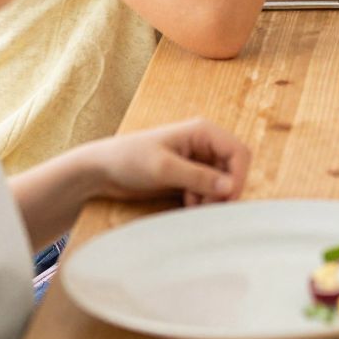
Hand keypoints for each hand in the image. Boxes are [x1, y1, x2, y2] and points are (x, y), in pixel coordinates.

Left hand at [83, 118, 250, 208]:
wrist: (100, 171)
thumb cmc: (128, 160)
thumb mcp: (164, 169)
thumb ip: (199, 178)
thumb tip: (231, 187)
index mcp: (203, 131)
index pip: (239, 152)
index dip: (238, 176)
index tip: (227, 199)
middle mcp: (204, 144)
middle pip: (233, 169)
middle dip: (224, 189)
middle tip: (208, 207)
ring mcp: (197, 160)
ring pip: (222, 182)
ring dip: (212, 197)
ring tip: (193, 207)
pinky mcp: (188, 175)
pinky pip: (208, 190)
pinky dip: (202, 200)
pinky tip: (186, 205)